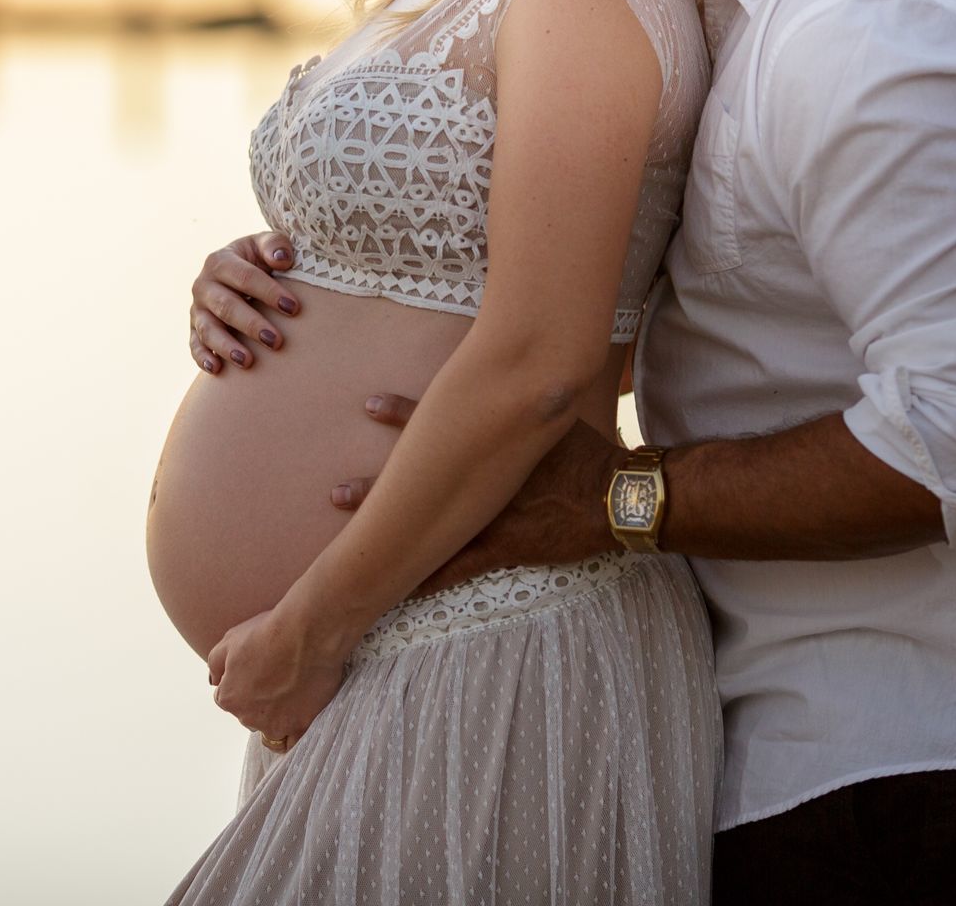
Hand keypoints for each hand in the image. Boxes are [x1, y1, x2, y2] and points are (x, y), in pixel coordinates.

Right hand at [188, 232, 301, 374]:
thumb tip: (282, 259)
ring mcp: (197, 309)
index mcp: (220, 261)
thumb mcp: (264, 246)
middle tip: (276, 342)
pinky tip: (217, 369)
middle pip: (226, 306)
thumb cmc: (257, 261)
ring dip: (227, 346)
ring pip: (208, 329)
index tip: (293, 308)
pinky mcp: (194, 329)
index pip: (244, 277)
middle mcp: (203, 285)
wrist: (234, 275)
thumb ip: (275, 245)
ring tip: (247, 362)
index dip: (268, 292)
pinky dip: (202, 357)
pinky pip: (194, 345)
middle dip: (251, 324)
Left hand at [207, 606, 350, 752]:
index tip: (256, 669)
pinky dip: (292, 733)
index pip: (227, 698)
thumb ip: (215, 664)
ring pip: (271, 727)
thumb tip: (215, 681)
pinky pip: (292, 742)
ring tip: (292, 691)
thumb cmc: (268, 633)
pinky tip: (298, 716)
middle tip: (276, 675)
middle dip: (258, 699)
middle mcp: (248, 717)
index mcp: (229, 698)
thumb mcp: (229, 640)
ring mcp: (276, 725)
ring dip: (276, 715)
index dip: (241, 682)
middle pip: (249, 713)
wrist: (308, 634)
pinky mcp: (302, 726)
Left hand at [333, 394, 625, 595]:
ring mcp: (489, 515)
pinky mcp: (504, 546)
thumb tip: (527, 362)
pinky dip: (430, 579)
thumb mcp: (558, 416)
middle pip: (416, 483)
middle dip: (374, 489)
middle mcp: (482, 477)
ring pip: (427, 527)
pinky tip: (400, 592)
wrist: (620, 496)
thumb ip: (531, 398)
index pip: (438, 420)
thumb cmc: (592, 454)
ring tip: (352, 545)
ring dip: (389, 535)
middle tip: (335, 494)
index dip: (401, 412)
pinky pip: (459, 568)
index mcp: (494, 440)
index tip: (369, 404)